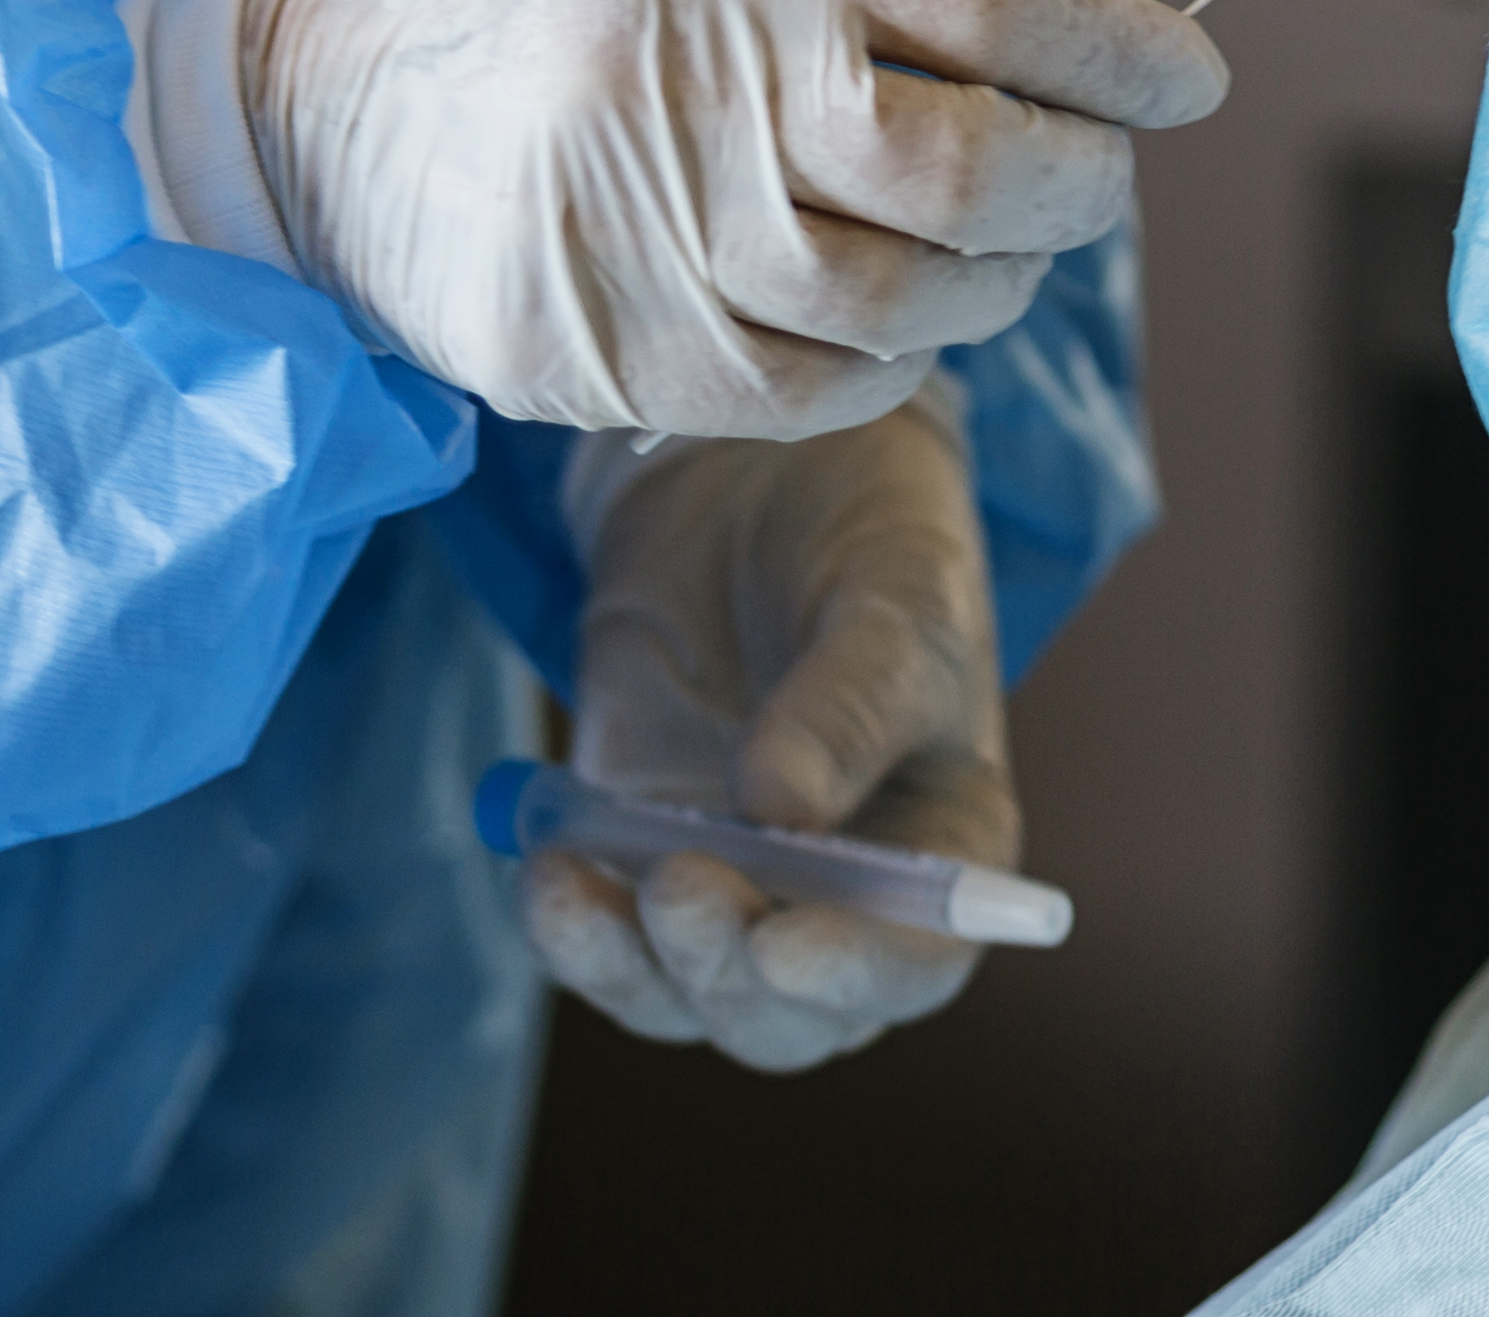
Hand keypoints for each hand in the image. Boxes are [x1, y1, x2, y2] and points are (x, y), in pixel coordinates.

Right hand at [224, 0, 1219, 436]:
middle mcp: (689, 79)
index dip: (1118, 49)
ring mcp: (642, 230)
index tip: (1192, 77)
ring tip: (988, 247)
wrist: (307, 95)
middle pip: (971, 173)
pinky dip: (893, 360)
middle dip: (1079, 189)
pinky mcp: (606, 353)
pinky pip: (821, 388)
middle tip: (1097, 176)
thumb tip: (1091, 65)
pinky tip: (880, 315)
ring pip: (912, 304)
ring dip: (994, 287)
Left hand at [524, 388, 1013, 1071]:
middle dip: (727, 973)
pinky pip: (606, 933)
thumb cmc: (869, 538)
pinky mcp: (637, 853)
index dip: (856, 973)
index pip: (916, 963)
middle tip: (684, 886)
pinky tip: (545, 873)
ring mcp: (733, 884)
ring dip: (628, 965)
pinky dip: (571, 926)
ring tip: (573, 888)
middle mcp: (841, 901)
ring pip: (682, 994)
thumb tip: (780, 808)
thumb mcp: (895, 598)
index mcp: (943, 854)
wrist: (757, 474)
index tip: (787, 945)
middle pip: (786, 1013)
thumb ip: (850, 704)